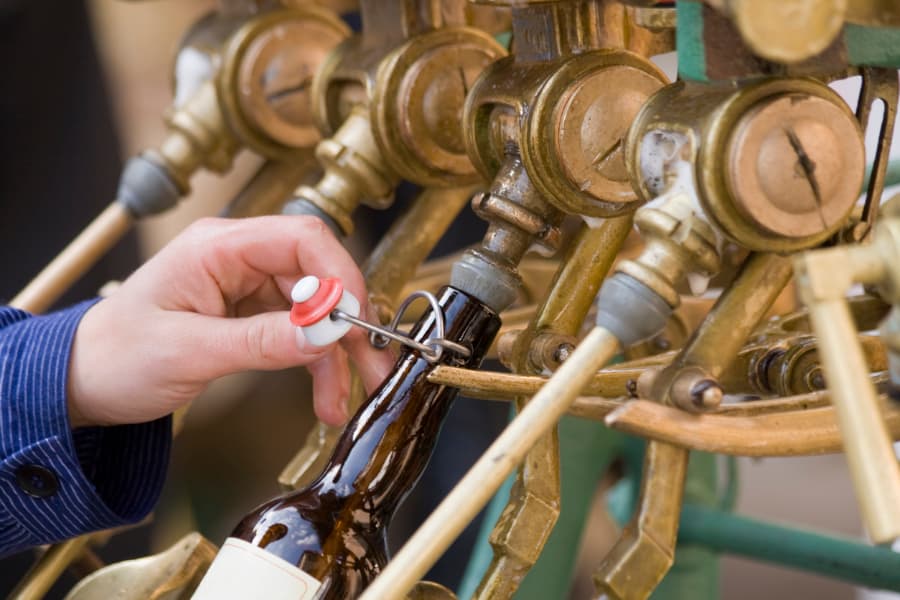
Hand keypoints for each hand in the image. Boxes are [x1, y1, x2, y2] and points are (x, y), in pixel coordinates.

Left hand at [66, 216, 394, 427]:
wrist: (83, 382)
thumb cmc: (117, 357)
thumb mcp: (189, 353)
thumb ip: (261, 341)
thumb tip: (325, 333)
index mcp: (218, 247)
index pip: (302, 238)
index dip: (341, 275)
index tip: (360, 321)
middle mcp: (238, 258)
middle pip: (319, 275)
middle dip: (349, 323)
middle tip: (375, 366)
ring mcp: (246, 286)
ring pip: (315, 309)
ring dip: (337, 354)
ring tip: (345, 399)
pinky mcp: (250, 313)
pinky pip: (298, 331)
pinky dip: (316, 363)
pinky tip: (325, 396)